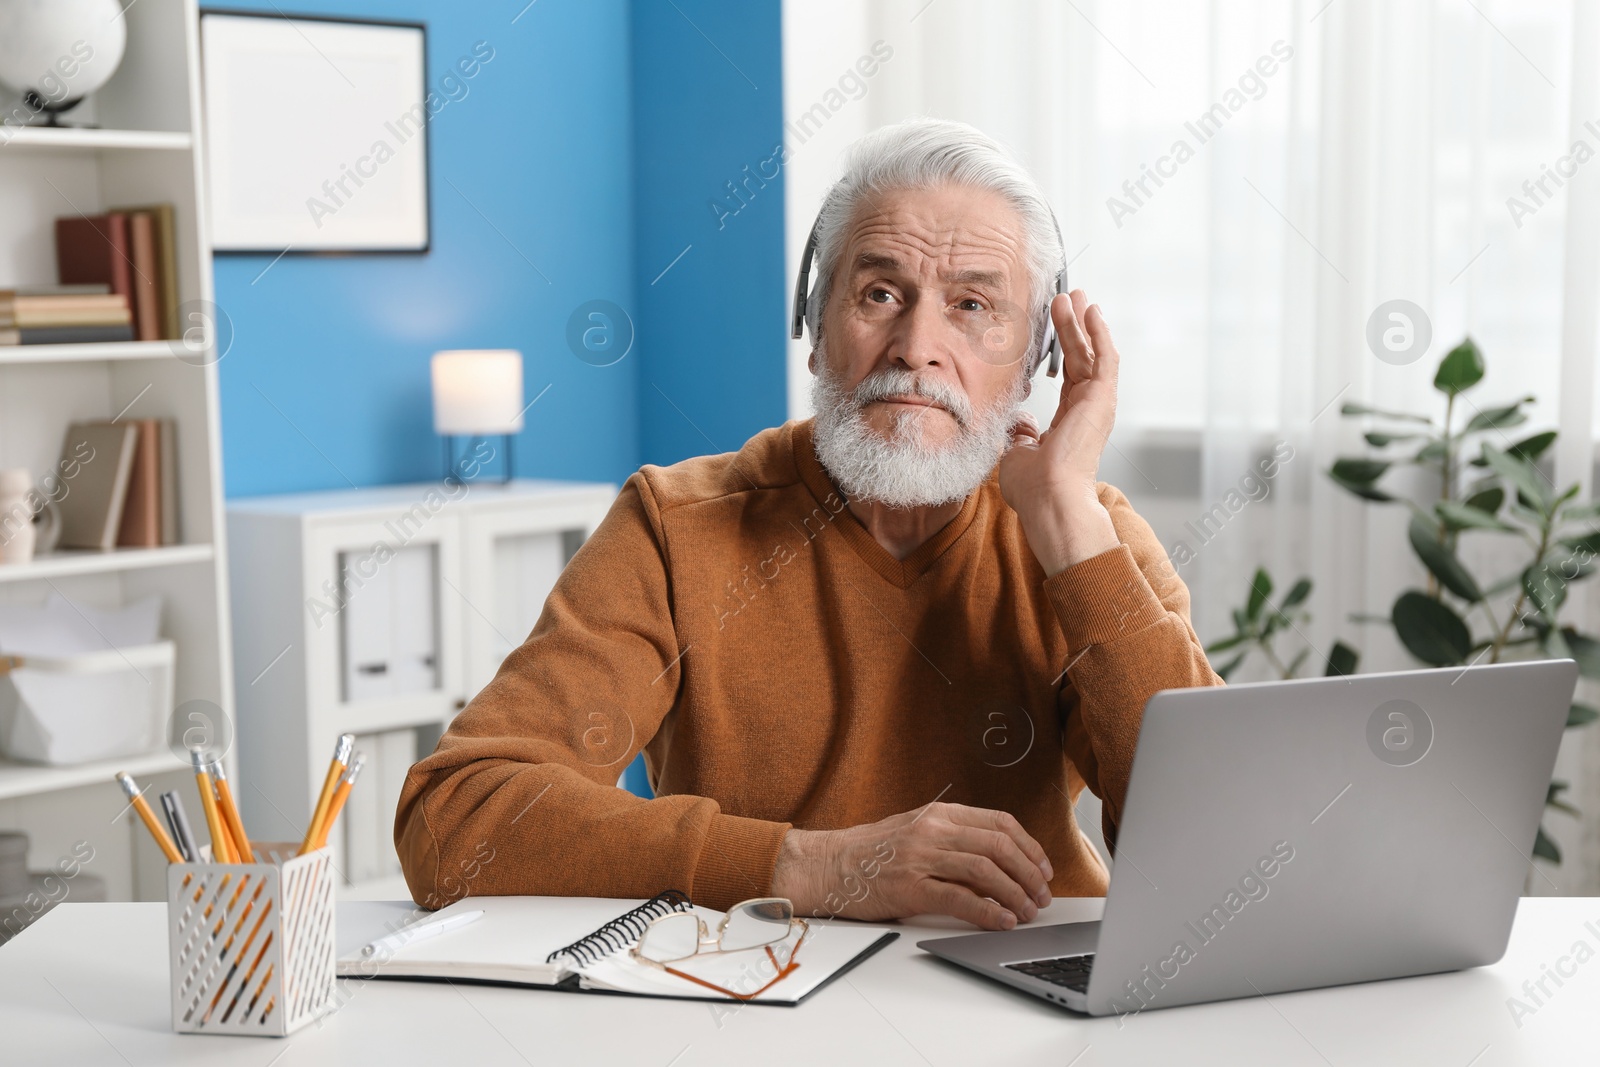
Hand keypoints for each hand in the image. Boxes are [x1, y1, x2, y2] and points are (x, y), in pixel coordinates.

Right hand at [769, 802, 1053, 930]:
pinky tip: (1001, 921)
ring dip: (1015, 894)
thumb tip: (997, 859)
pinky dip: (987, 911)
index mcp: (938, 813)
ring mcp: (921, 856)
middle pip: (999, 845)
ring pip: (986, 870)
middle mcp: (933, 830)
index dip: (1030, 847)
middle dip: (1029, 874)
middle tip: (1041, 896)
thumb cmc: (868, 853)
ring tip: (1026, 912)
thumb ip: (951, 837)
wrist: (825, 866)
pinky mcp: (910, 887)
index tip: (1042, 868)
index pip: (999, 822)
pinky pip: (960, 898)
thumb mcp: (914, 829)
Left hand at [999, 289, 1120, 575]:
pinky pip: (1104, 358)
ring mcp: (1097, 404)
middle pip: (1082, 357)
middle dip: (1075, 326)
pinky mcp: (1102, 399)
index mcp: (1070, 421)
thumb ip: (1022, 434)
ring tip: (1075, 295)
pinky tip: (1091, 310)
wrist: (1048, 499)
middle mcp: (1088, 409)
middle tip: (1069, 297)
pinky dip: (1099, 333)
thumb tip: (1021, 423)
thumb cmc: (1032, 487)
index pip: (1070, 375)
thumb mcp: (1017, 453)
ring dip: (1082, 322)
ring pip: (1092, 352)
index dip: (1064, 348)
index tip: (1056, 324)